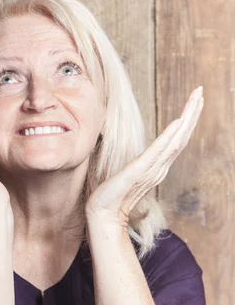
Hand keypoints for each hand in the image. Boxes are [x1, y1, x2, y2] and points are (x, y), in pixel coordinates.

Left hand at [85, 86, 204, 225]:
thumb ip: (138, 165)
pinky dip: (170, 136)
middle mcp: (160, 166)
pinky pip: (159, 151)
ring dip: (187, 117)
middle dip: (192, 112)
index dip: (187, 119)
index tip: (194, 100)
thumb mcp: (128, 174)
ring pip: (176, 139)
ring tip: (196, 99)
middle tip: (201, 91)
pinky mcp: (140, 170)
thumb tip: (140, 157)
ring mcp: (152, 168)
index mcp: (158, 165)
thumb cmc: (112, 195)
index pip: (177, 138)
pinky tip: (178, 121)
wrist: (103, 213)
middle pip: (182, 135)